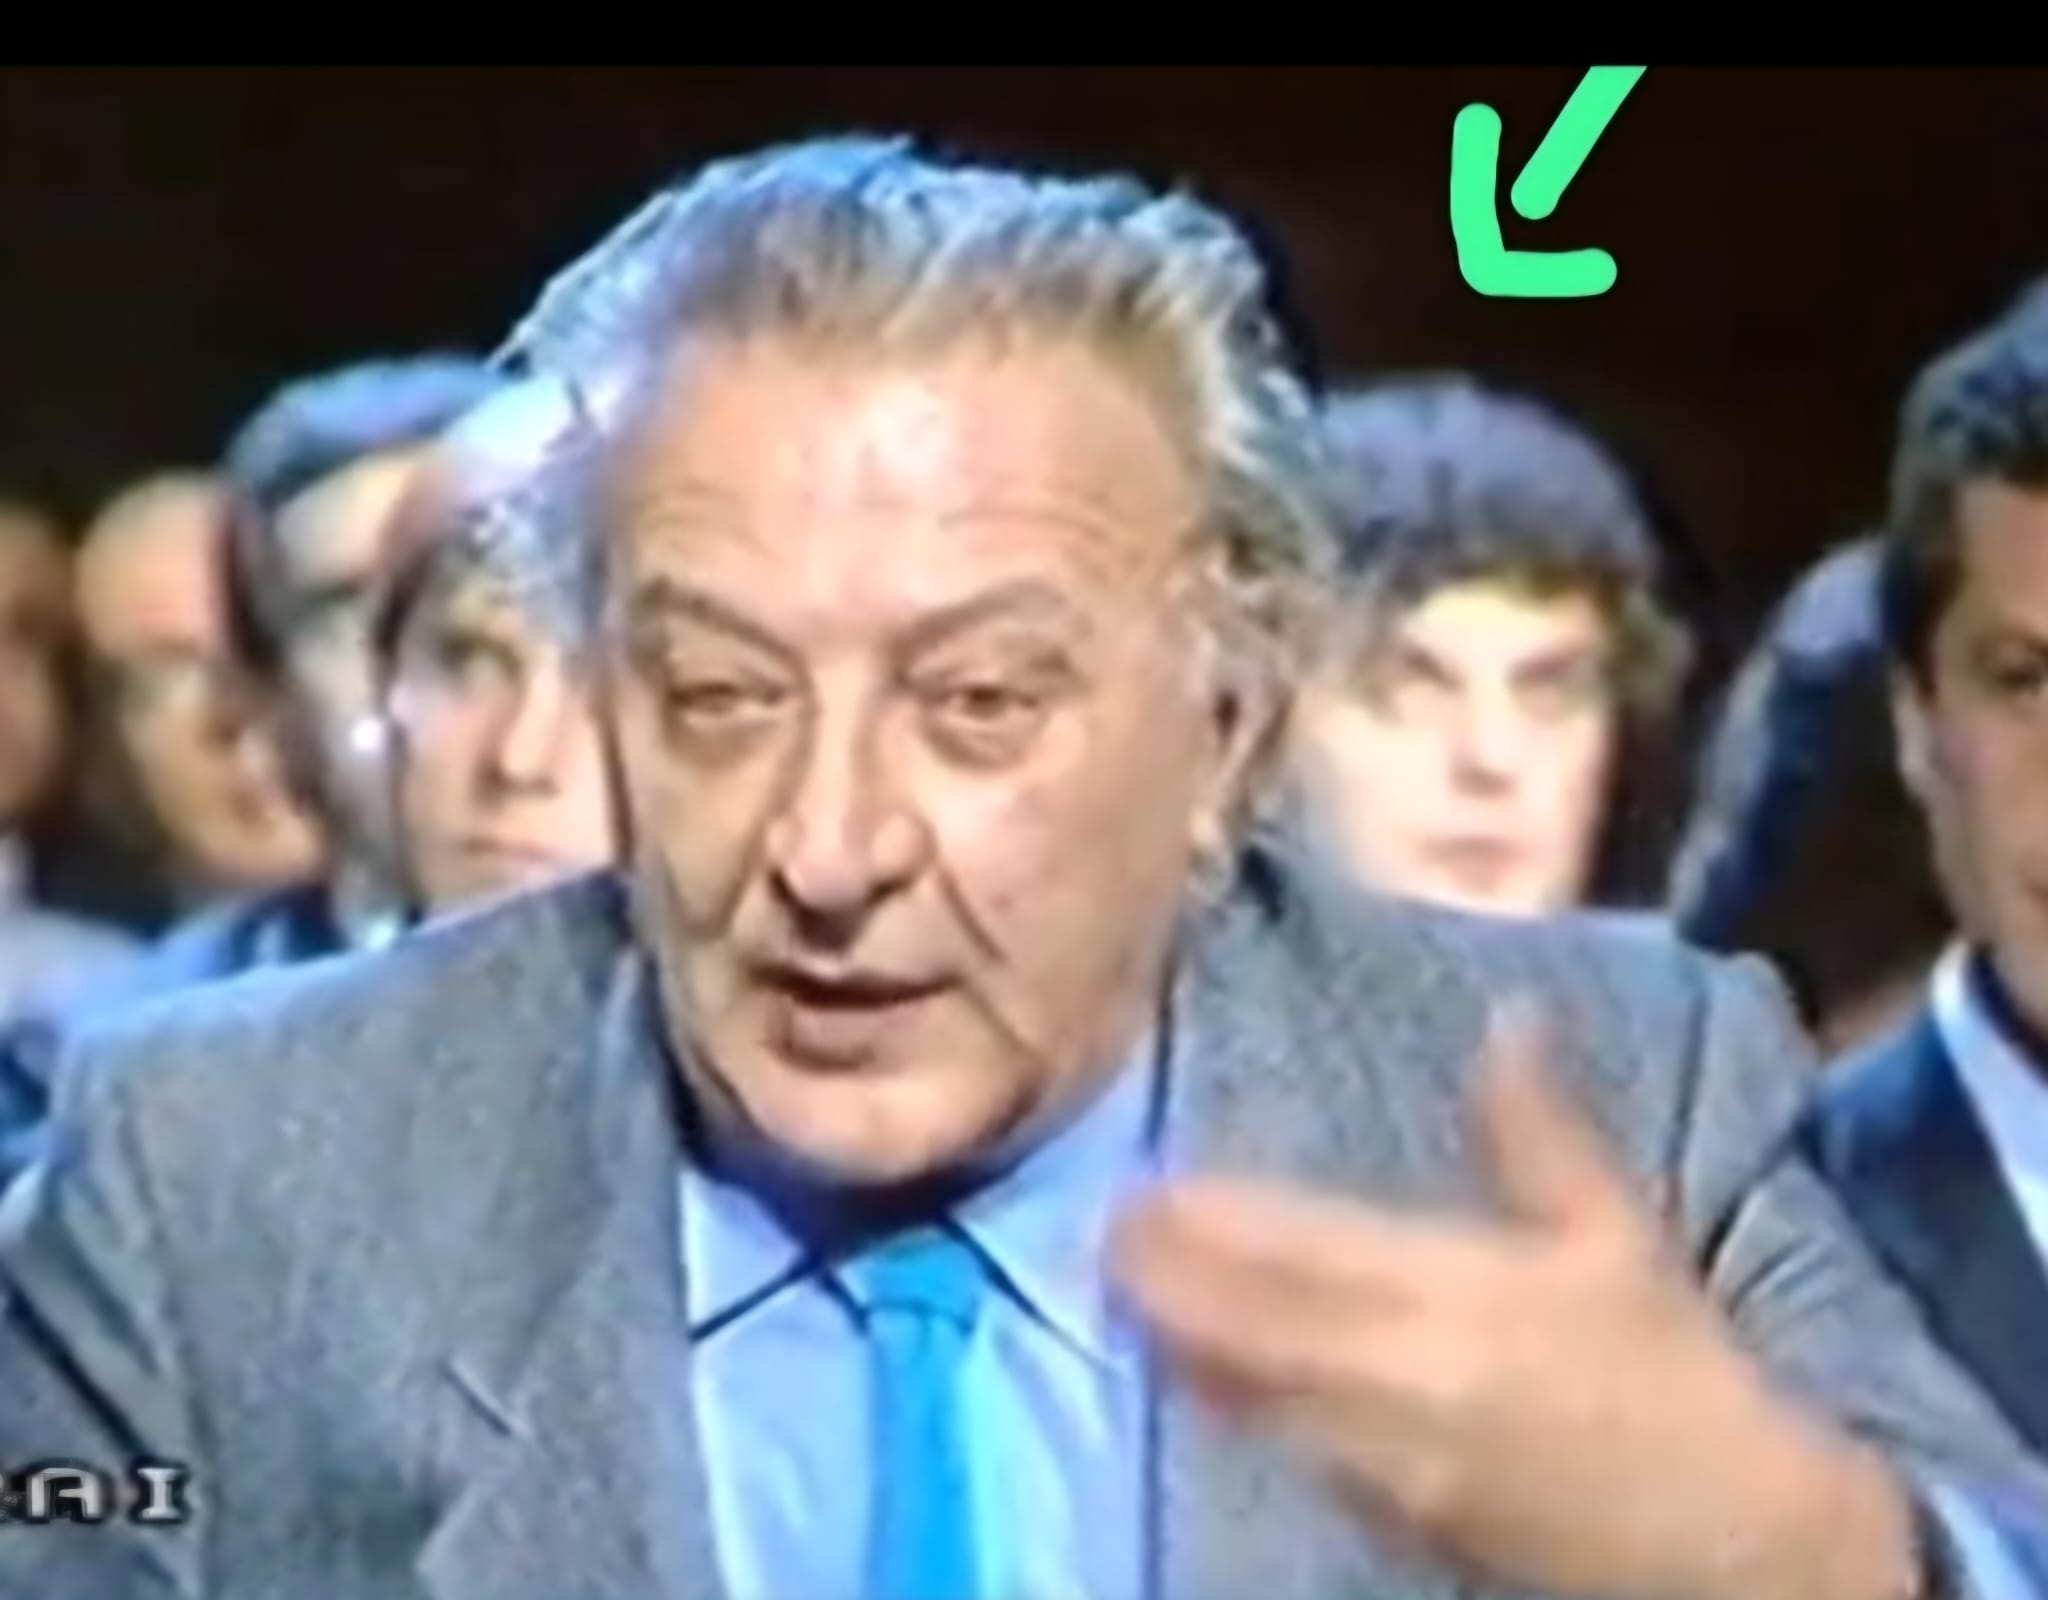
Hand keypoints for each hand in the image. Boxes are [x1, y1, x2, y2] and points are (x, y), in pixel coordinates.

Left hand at [1110, 1001, 1917, 1599]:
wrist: (1726, 1531)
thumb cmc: (1667, 1366)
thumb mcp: (1613, 1234)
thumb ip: (1537, 1128)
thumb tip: (1511, 1014)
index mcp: (1458, 1289)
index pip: (1304, 1250)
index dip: (1211, 1225)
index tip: (1142, 1190)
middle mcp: (1405, 1373)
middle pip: (1250, 1329)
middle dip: (1165, 1287)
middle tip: (1101, 1243)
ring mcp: (1389, 1458)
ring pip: (1252, 1399)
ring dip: (1180, 1349)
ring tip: (1121, 1300)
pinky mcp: (1394, 1520)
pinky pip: (1290, 1455)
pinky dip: (1234, 1409)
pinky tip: (1196, 1377)